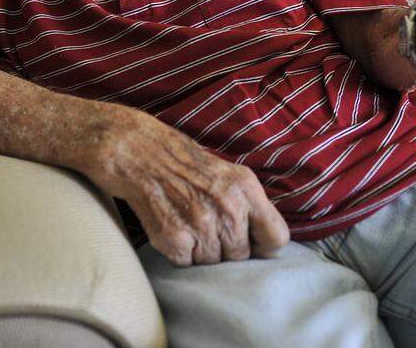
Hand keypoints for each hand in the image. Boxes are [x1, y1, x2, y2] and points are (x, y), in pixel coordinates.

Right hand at [88, 106, 289, 266]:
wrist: (139, 151)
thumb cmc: (184, 162)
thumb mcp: (228, 172)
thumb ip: (250, 203)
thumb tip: (267, 239)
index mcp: (246, 188)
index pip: (277, 237)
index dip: (264, 246)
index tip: (252, 244)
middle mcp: (228, 207)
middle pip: (241, 256)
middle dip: (226, 249)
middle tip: (206, 228)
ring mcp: (201, 223)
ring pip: (214, 264)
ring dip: (201, 252)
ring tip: (187, 225)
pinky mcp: (174, 237)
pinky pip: (187, 264)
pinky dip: (179, 253)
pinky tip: (172, 229)